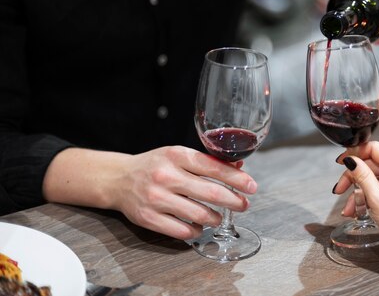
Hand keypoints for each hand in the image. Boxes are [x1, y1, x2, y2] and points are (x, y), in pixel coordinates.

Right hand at [113, 146, 256, 239]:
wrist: (118, 179)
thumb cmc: (155, 166)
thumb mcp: (178, 155)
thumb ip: (207, 161)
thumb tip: (238, 165)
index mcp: (176, 155)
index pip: (214, 168)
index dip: (237, 178)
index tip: (251, 186)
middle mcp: (166, 176)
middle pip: (211, 193)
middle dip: (233, 201)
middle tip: (243, 205)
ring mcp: (156, 198)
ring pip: (199, 214)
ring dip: (216, 218)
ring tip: (219, 217)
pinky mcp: (148, 218)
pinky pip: (182, 230)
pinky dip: (196, 230)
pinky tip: (199, 226)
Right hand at [334, 141, 378, 246]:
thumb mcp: (376, 198)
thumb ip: (362, 176)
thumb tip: (350, 160)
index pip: (372, 148)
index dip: (354, 153)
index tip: (341, 161)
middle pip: (369, 163)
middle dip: (352, 178)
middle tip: (340, 189)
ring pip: (371, 177)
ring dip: (357, 192)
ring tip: (349, 208)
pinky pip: (378, 186)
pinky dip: (366, 196)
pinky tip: (357, 210)